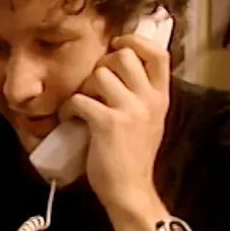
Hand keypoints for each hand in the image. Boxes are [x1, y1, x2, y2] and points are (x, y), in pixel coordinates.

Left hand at [61, 33, 169, 214]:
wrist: (130, 190)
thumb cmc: (134, 157)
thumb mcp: (150, 120)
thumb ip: (142, 94)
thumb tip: (120, 66)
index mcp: (161, 97)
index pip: (158, 53)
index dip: (135, 40)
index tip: (118, 44)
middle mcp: (149, 100)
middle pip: (123, 55)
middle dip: (102, 64)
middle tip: (94, 84)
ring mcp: (129, 110)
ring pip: (99, 74)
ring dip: (84, 87)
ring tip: (82, 104)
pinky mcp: (107, 123)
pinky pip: (80, 98)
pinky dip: (69, 107)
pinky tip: (70, 118)